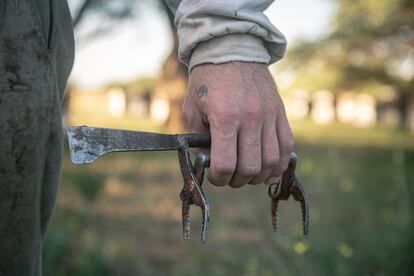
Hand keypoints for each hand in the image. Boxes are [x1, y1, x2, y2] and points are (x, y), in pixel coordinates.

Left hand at [182, 62, 292, 187]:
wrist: (231, 51)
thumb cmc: (206, 82)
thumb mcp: (191, 109)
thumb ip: (196, 140)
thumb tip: (208, 164)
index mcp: (224, 118)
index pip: (225, 165)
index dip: (218, 178)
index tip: (215, 175)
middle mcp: (250, 118)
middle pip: (250, 168)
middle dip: (237, 180)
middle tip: (231, 176)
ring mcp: (269, 115)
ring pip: (271, 161)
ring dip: (259, 176)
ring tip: (249, 174)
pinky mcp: (280, 112)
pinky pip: (287, 146)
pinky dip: (280, 164)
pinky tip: (269, 169)